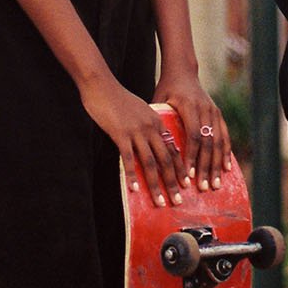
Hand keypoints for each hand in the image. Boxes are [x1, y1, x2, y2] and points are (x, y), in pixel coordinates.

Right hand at [79, 74, 182, 204]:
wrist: (102, 86)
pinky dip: (132, 175)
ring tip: (160, 202)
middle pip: (166, 160)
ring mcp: (137, 131)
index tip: (185, 186)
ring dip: (156, 185)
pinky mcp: (121, 134)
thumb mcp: (140, 110)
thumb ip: (149, 125)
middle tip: (178, 201)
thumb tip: (154, 143)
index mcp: (158, 122)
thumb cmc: (119, 99)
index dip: (181, 169)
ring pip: (150, 163)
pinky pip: (129, 158)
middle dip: (173, 183)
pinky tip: (135, 189)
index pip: (174, 150)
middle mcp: (151, 128)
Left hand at [153, 72, 231, 191]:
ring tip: (215, 184)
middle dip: (206, 167)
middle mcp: (205, 109)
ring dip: (217, 165)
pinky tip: (226, 168)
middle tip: (203, 187)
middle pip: (208, 142)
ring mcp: (214, 112)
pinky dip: (226, 153)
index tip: (189, 175)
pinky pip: (225, 136)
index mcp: (189, 106)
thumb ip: (159, 120)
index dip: (192, 156)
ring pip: (218, 142)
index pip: (193, 135)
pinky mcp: (218, 115)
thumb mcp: (159, 100)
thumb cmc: (167, 89)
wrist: (183, 72)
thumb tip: (149, 146)